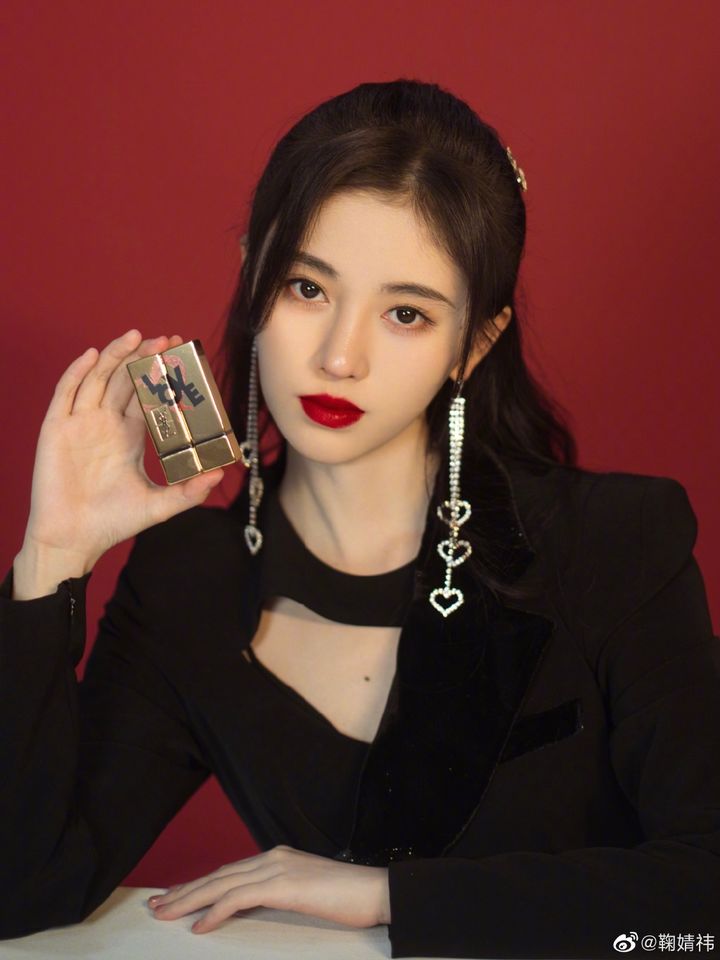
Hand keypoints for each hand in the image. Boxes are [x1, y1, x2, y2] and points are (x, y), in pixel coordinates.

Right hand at [22, 329, 224, 570]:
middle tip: (167, 339)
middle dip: (144, 358)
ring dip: (116, 355)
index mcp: (129, 435)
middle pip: (125, 379)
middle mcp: (106, 424)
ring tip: (137, 337)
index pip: (147, 395)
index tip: (181, 356)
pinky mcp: (57, 429)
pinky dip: (78, 372)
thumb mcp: (160, 505)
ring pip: (98, 379)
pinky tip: (94, 355)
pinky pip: (66, 393)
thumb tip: (220, 473)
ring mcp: (80, 424)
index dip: (162, 375)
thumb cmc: (113, 523)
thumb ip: (189, 491)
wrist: (75, 540)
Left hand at [147, 844, 390, 933]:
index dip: (198, 884)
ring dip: (190, 900)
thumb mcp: (306, 891)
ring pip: (221, 884)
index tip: (173, 896)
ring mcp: (277, 869)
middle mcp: (272, 857)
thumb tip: (254, 905)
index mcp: (276, 857)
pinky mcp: (283, 886)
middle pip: (218, 875)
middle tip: (155, 905)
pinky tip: (200, 925)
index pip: (228, 871)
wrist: (376, 890)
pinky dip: (215, 911)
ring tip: (165, 915)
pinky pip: (239, 899)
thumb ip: (279, 892)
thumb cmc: (347, 896)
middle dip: (184, 891)